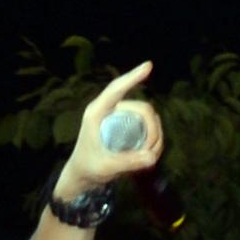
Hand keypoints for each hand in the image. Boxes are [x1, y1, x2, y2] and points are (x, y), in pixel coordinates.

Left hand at [55, 62, 162, 200]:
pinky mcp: (127, 125)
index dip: (132, 77)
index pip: (116, 90)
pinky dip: (154, 138)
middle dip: (153, 129)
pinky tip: (151, 153)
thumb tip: (151, 156)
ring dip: (156, 135)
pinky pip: (148, 125)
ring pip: (148, 117)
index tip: (148, 66)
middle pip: (142, 108)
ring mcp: (120, 116)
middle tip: (151, 152)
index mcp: (97, 112)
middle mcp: (110, 110)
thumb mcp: (105, 167)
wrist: (83, 174)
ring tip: (149, 157)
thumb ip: (126, 162)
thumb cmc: (88, 167)